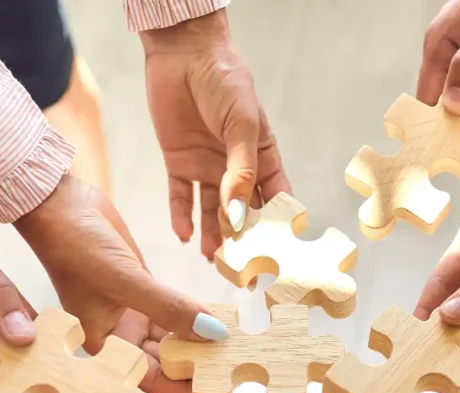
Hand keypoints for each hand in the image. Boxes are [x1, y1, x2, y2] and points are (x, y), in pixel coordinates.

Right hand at [14, 173, 229, 391]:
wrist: (61, 204)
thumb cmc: (76, 247)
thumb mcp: (126, 281)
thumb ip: (170, 309)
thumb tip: (213, 334)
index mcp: (104, 344)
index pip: (145, 377)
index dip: (178, 384)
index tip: (213, 384)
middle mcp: (119, 333)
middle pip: (163, 359)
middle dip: (194, 363)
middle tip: (232, 365)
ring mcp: (133, 310)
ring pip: (172, 335)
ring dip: (199, 339)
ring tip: (232, 346)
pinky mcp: (144, 288)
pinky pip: (175, 309)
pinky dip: (195, 314)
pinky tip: (220, 319)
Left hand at [141, 9, 291, 257]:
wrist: (184, 53)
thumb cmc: (225, 80)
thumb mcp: (241, 124)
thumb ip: (240, 171)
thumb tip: (239, 215)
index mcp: (263, 158)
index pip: (276, 200)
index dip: (279, 228)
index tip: (279, 256)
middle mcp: (237, 169)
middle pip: (243, 214)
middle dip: (244, 242)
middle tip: (245, 271)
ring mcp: (208, 168)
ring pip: (212, 212)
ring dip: (212, 236)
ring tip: (213, 261)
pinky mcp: (179, 163)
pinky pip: (181, 197)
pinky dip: (181, 217)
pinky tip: (183, 236)